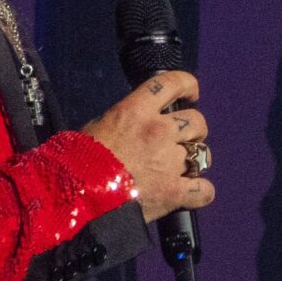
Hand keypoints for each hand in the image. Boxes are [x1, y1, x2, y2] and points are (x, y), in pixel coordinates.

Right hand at [83, 70, 214, 222]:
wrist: (77, 196)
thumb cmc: (78, 161)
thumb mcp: (98, 126)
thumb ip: (126, 120)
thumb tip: (137, 123)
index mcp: (136, 111)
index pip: (171, 83)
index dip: (187, 85)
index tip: (191, 93)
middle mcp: (158, 132)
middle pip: (196, 121)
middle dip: (194, 130)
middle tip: (184, 140)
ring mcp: (169, 162)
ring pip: (203, 154)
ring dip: (195, 160)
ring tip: (183, 168)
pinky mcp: (174, 191)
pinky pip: (204, 190)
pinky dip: (201, 192)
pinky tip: (192, 193)